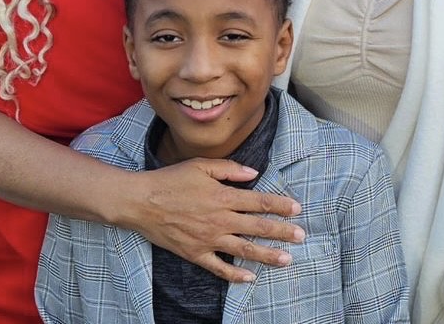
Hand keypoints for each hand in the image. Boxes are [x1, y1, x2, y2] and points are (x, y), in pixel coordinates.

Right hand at [124, 158, 304, 282]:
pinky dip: (235, 275)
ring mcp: (208, 239)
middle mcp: (219, 220)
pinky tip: (250, 278)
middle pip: (257, 227)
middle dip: (282, 232)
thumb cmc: (171, 179)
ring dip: (267, 255)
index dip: (280, 206)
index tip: (297, 209)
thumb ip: (231, 169)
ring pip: (244, 250)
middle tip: (301, 236)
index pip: (259, 202)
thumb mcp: (202, 166)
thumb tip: (255, 173)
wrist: (141, 202)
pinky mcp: (195, 254)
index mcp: (223, 197)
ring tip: (287, 259)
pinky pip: (218, 268)